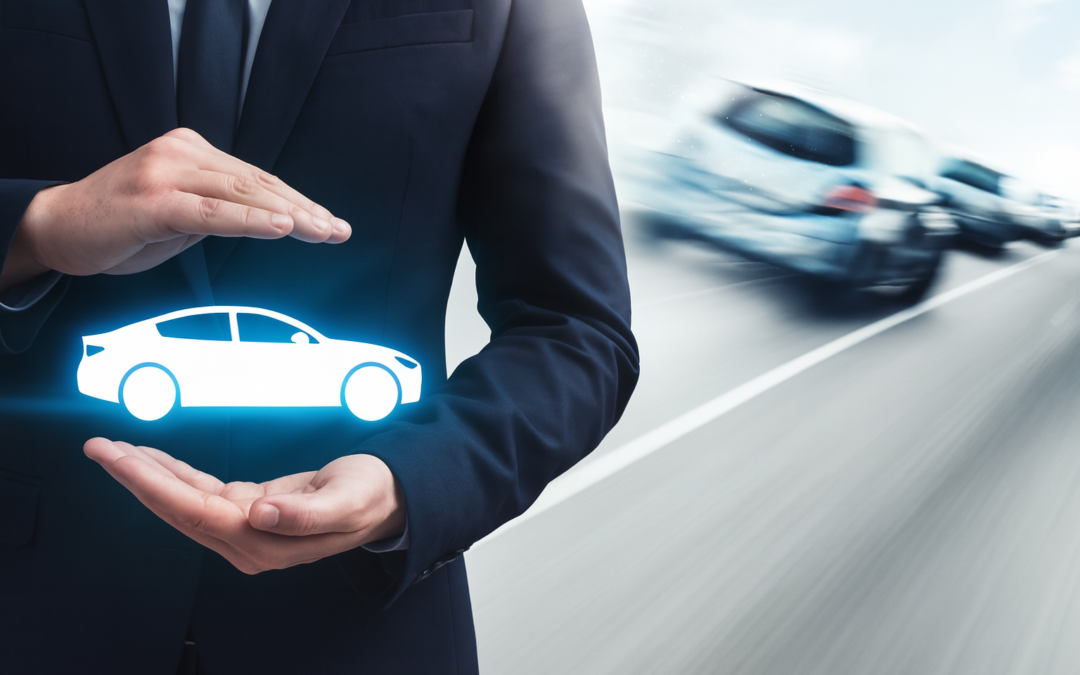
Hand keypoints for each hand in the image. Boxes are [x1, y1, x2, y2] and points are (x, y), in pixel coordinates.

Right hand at [0, 128, 350, 291]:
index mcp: (193, 150)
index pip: (259, 178)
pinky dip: (251, 220)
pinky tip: (280, 227)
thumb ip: (221, 208)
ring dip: (289, 216)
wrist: (58, 226)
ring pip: (242, 194)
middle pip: (259, 183)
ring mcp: (167, 173)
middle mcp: (183, 153)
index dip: (300, 202)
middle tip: (338, 230)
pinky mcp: (154, 201)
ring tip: (322, 231)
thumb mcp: (181, 212)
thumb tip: (270, 220)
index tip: (331, 222)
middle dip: (305, 210)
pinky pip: (213, 211)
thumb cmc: (121, 222)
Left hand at [84, 438, 405, 573]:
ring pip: (182, 501)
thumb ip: (304, 513)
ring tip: (114, 448)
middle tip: (100, 447)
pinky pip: (200, 492)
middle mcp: (248, 540)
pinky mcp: (248, 509)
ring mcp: (245, 527)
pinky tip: (153, 459)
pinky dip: (173, 473)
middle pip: (177, 510)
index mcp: (266, 541)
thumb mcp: (346, 500)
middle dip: (135, 478)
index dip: (153, 485)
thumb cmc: (370, 496)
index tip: (122, 459)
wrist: (387, 497)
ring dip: (148, 474)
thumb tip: (259, 514)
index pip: (194, 514)